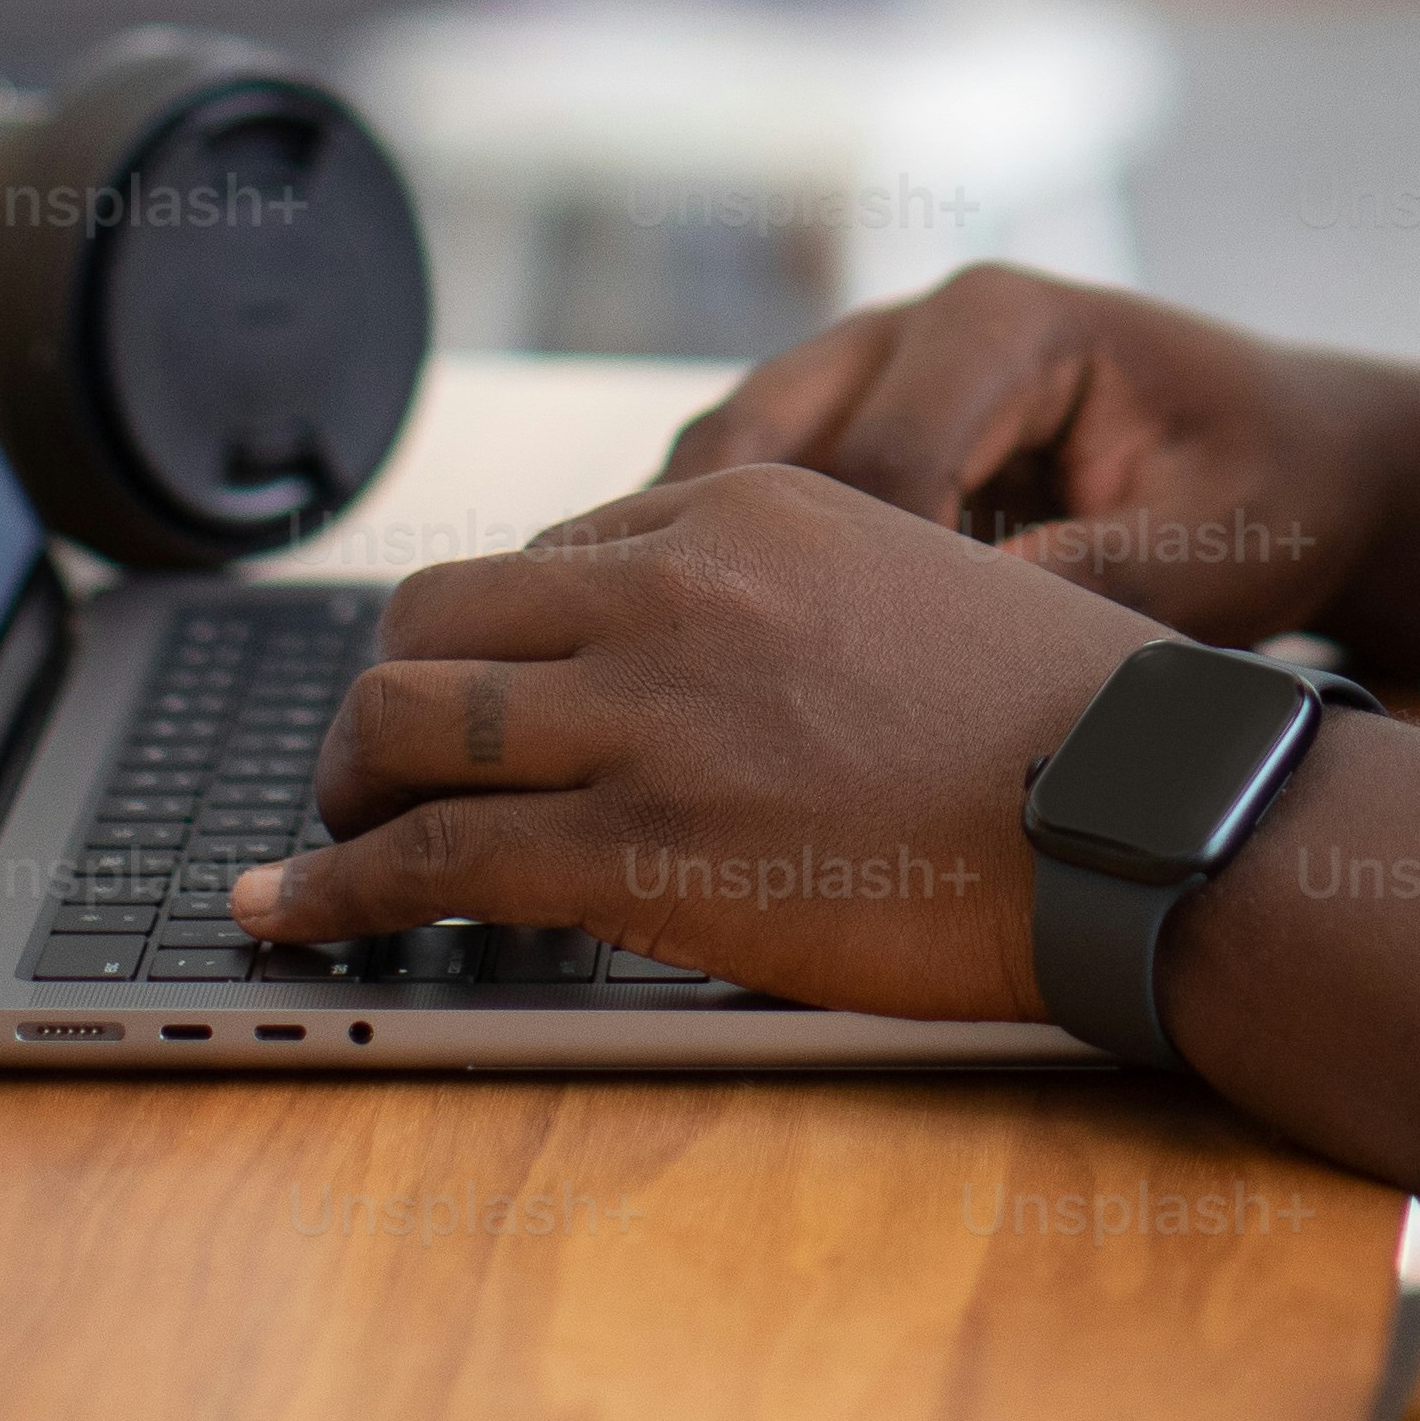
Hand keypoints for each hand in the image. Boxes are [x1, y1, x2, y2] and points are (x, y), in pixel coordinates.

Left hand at [237, 463, 1168, 1019]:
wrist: (1131, 808)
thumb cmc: (1055, 721)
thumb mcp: (915, 578)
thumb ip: (791, 597)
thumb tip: (707, 660)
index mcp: (747, 506)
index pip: (551, 554)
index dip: (504, 644)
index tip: (484, 700)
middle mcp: (673, 586)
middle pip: (439, 615)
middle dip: (391, 696)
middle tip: (383, 767)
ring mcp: (648, 712)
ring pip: (403, 721)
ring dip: (345, 785)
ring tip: (329, 837)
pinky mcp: (636, 845)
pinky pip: (426, 858)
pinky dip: (331, 889)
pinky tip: (287, 914)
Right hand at [657, 267, 1397, 650]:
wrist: (1301, 455)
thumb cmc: (1268, 493)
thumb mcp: (1212, 550)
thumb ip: (1089, 579)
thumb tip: (962, 642)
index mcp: (1004, 322)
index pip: (877, 457)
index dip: (857, 586)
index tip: (857, 703)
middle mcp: (913, 324)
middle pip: (755, 441)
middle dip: (730, 567)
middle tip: (721, 700)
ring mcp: (870, 368)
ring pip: (729, 462)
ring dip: (710, 567)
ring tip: (696, 693)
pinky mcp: (857, 427)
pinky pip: (758, 493)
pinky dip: (735, 569)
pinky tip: (731, 672)